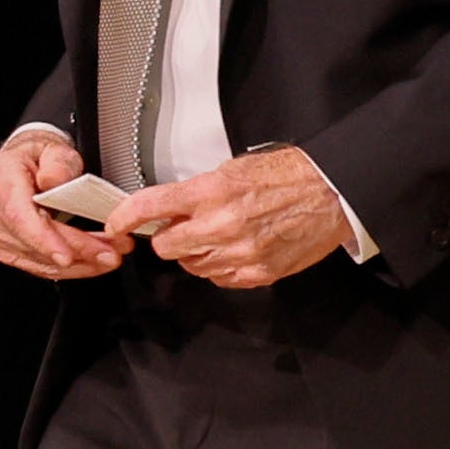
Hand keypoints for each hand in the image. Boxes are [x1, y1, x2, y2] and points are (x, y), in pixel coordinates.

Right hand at [0, 127, 126, 279]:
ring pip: (37, 259)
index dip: (43, 239)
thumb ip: (58, 162)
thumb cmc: (40, 158)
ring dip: (78, 262)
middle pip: (33, 241)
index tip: (66, 256)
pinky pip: (37, 266)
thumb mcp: (55, 148)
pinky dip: (67, 269)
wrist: (26, 166)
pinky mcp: (5, 248)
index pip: (18, 215)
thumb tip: (53, 180)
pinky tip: (90, 263)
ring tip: (109, 256)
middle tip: (111, 253)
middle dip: (76, 250)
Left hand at [120, 146, 353, 291]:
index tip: (115, 225)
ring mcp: (240, 253)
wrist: (333, 193)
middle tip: (186, 227)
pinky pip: (218, 279)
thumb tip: (171, 209)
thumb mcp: (234, 170)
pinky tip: (236, 250)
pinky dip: (219, 267)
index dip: (124, 218)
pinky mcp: (258, 273)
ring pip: (191, 265)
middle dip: (170, 238)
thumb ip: (197, 193)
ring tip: (220, 235)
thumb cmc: (289, 176)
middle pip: (165, 247)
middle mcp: (221, 225)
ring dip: (195, 253)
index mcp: (211, 192)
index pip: (150, 207)